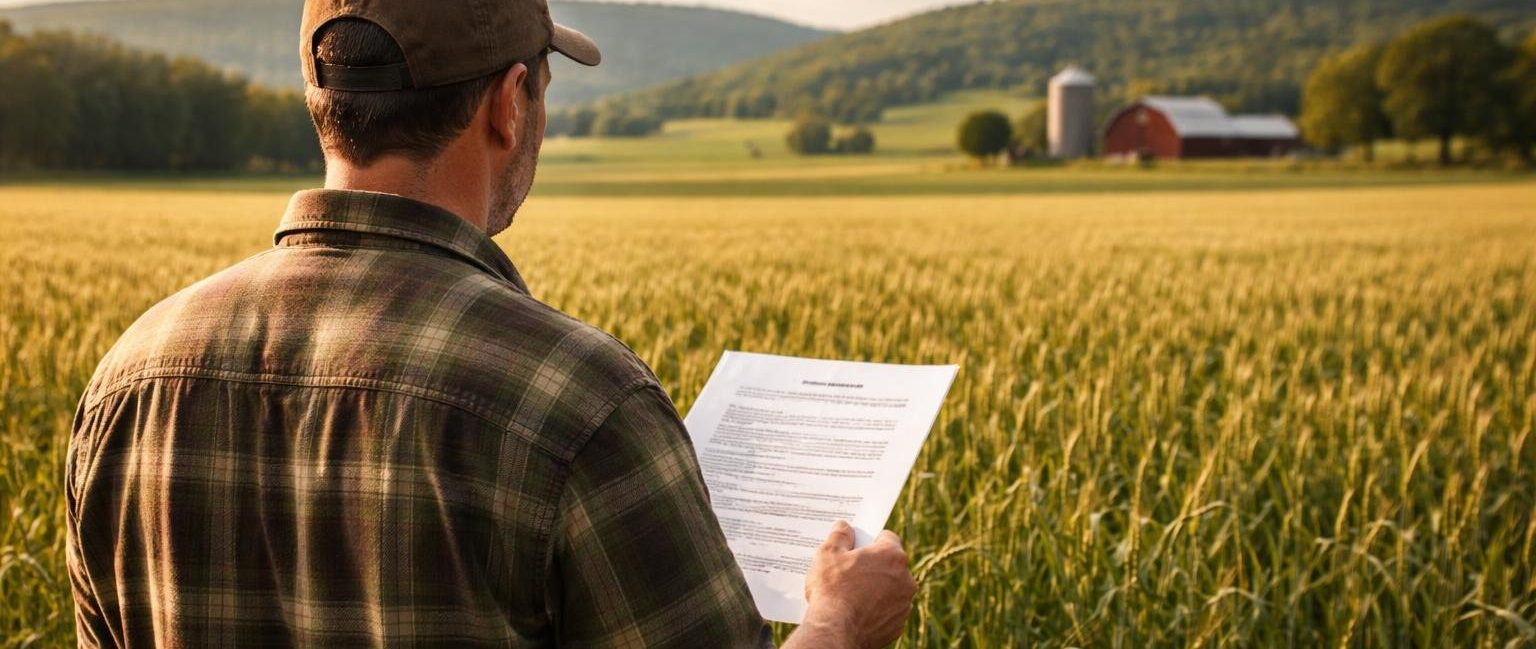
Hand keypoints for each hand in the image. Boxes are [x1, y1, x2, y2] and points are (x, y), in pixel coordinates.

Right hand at [799, 521, 916, 648]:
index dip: (870, 541)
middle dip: (874, 566)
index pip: (887, 538)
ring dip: (878, 589)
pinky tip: (858, 612)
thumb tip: (844, 526)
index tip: (857, 548)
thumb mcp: (828, 554)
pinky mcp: (898, 625)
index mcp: (892, 555)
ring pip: (892, 589)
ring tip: (852, 595)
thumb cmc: (832, 589)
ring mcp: (904, 604)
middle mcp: (906, 579)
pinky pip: (888, 611)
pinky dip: (877, 610)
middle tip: (851, 572)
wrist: (835, 631)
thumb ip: (839, 536)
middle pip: (891, 564)